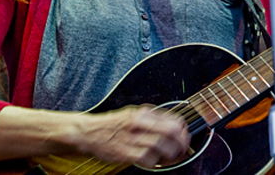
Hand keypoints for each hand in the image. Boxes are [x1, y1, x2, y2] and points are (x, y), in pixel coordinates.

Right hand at [72, 105, 189, 167]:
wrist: (89, 132)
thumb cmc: (113, 124)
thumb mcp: (134, 113)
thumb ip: (152, 117)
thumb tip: (175, 123)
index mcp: (143, 113)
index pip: (172, 118)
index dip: (183, 129)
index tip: (185, 134)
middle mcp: (138, 123)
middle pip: (169, 131)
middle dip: (181, 141)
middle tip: (183, 147)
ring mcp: (132, 138)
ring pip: (160, 145)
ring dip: (170, 153)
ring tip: (172, 155)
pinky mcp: (125, 153)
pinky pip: (147, 158)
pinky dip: (155, 161)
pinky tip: (155, 160)